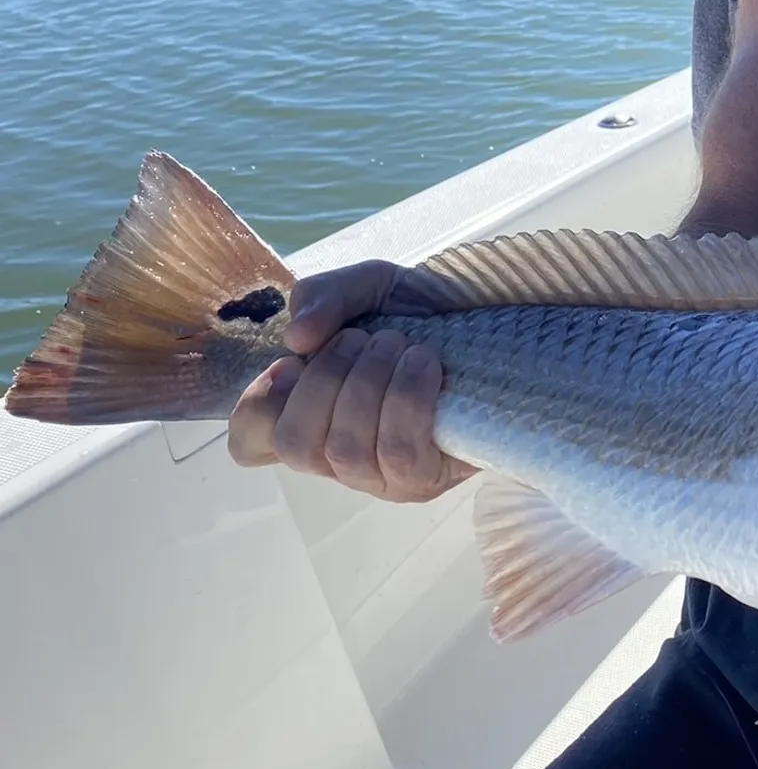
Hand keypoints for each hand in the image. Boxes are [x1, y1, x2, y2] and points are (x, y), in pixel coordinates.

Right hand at [228, 260, 476, 502]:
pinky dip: (405, 399)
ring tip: (398, 344)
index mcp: (309, 415)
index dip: (258, 405)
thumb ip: (322, 296)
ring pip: (345, 449)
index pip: (250, 442)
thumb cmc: (422, 314)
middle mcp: (336, 456)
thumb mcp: (367, 287)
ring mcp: (379, 478)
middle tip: (361, 339)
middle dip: (325, 379)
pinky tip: (423, 364)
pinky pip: (398, 452)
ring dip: (369, 383)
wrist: (497, 327)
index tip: (293, 362)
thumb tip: (297, 337)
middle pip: (294, 445)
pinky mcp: (423, 481)